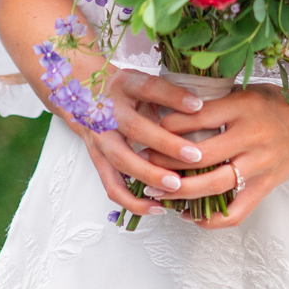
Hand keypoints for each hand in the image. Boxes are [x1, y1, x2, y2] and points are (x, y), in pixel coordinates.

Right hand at [64, 64, 214, 219]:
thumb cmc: (125, 91)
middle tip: (195, 156)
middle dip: (166, 144)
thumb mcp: (143, 81)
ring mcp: (100, 138)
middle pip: (136, 128)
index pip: (150, 88)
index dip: (174, 97)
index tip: (198, 106)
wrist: (84, 95)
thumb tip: (204, 108)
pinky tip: (157, 207)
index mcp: (125, 85)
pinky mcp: (97, 160)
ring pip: (123, 160)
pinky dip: (134, 202)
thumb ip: (167, 94)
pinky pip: (113, 186)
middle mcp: (109, 111)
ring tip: (177, 186)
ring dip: (151, 175)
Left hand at [154, 82, 288, 229]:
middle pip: (201, 154)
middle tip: (143, 162)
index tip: (146, 129)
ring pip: (214, 185)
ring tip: (156, 191)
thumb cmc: (274, 103)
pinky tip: (188, 215)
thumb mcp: (244, 91)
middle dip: (166, 161)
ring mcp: (259, 165)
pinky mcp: (264, 188)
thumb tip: (167, 111)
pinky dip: (210, 219)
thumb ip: (213, 101)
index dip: (169, 126)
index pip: (198, 117)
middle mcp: (251, 136)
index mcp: (243, 107)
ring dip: (180, 191)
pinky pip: (235, 212)